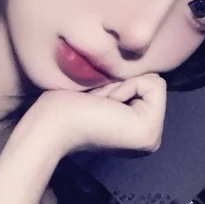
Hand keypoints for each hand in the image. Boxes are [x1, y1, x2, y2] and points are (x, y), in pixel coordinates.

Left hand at [31, 73, 166, 155]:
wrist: (50, 125)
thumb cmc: (63, 108)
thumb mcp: (100, 92)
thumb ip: (121, 86)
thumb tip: (136, 65)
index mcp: (135, 131)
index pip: (144, 86)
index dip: (117, 84)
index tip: (95, 101)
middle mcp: (148, 138)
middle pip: (150, 84)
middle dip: (120, 85)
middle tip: (95, 104)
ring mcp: (151, 138)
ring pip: (153, 83)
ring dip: (119, 87)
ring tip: (98, 106)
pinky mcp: (149, 131)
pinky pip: (154, 85)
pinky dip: (125, 87)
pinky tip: (104, 106)